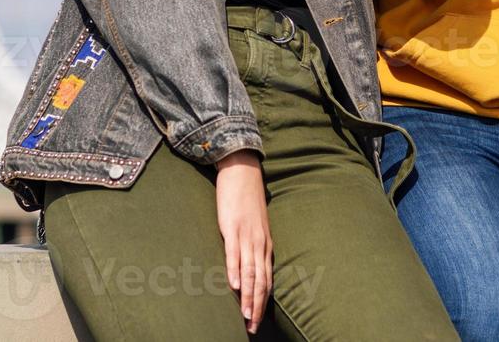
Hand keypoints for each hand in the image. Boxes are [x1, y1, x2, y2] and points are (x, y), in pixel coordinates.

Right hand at [215, 150, 271, 332]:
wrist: (242, 172)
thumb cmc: (246, 200)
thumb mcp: (254, 226)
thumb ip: (253, 246)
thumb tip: (248, 267)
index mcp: (265, 244)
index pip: (266, 280)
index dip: (262, 302)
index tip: (256, 320)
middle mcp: (259, 243)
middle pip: (260, 281)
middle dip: (256, 306)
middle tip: (251, 327)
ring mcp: (247, 236)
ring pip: (249, 271)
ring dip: (247, 296)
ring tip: (244, 315)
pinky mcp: (232, 227)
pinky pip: (234, 253)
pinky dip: (234, 271)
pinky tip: (233, 285)